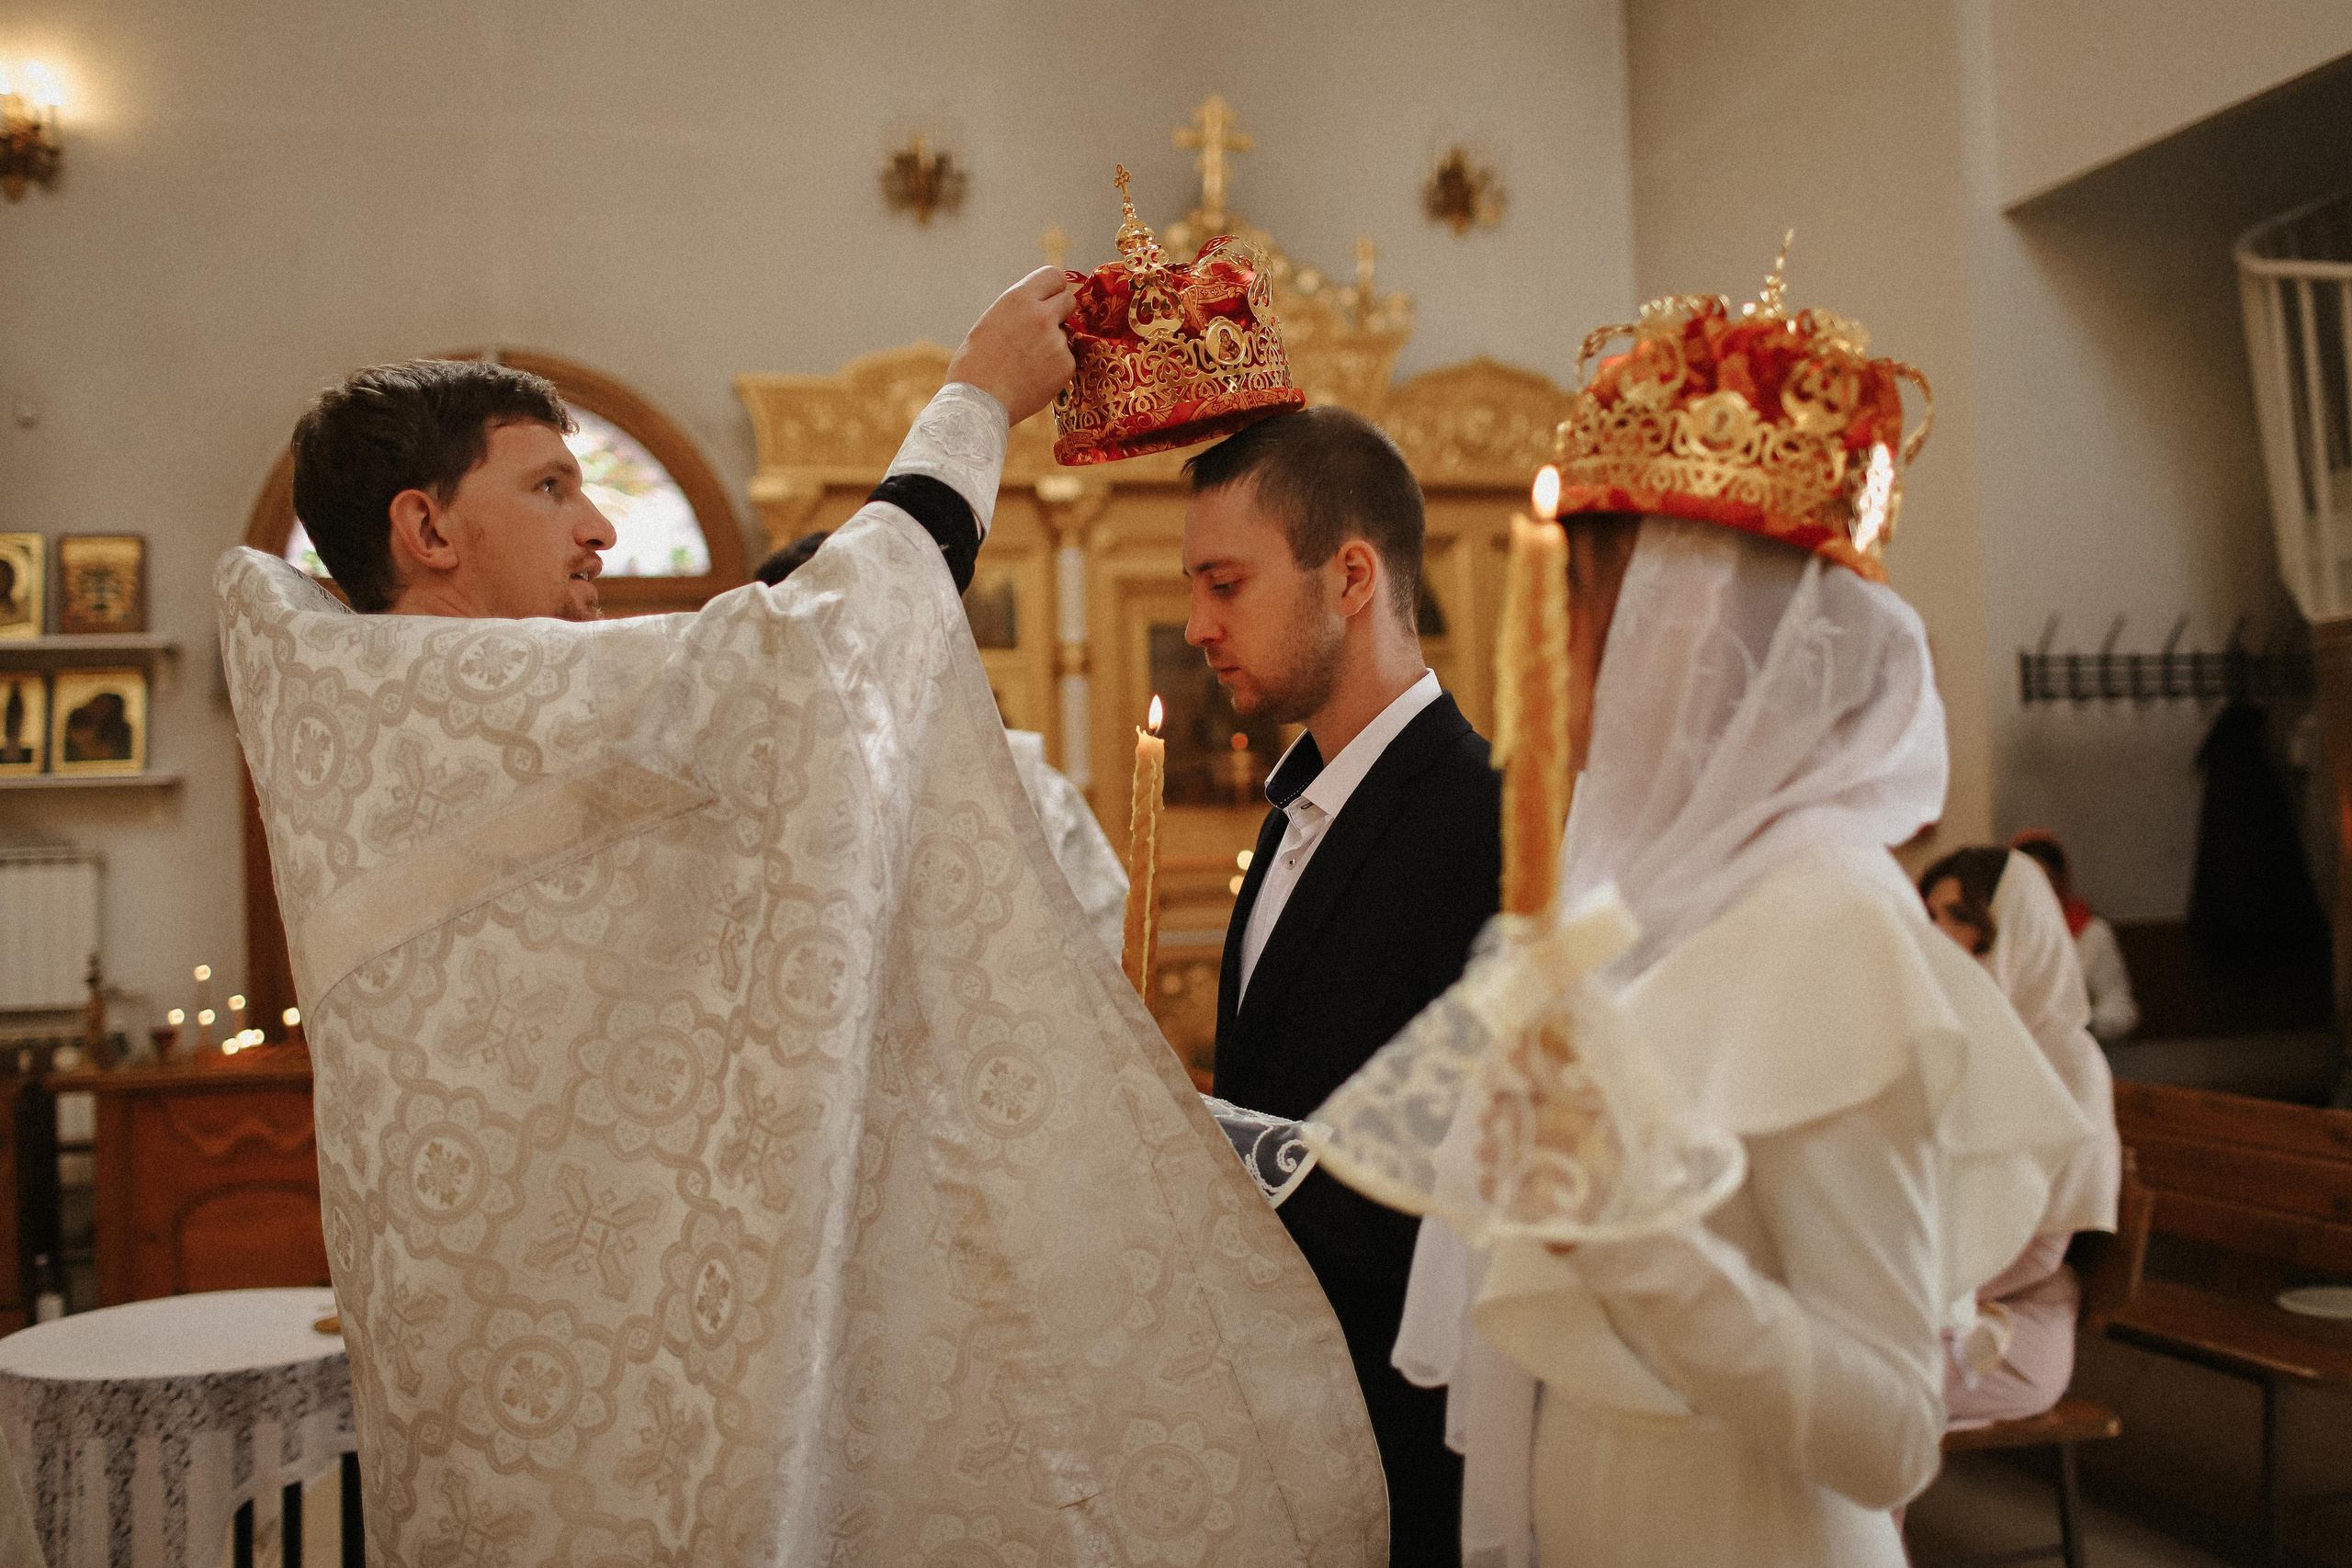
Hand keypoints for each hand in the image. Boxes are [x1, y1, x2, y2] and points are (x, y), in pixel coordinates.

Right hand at [947, 267, 1077, 424]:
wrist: (978, 402)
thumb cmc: (976, 363)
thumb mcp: (992, 321)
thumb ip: (1020, 309)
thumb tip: (1042, 303)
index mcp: (1019, 298)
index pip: (1055, 275)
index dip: (1053, 288)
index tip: (1050, 298)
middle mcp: (1042, 315)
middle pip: (1069, 300)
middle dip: (1060, 312)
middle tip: (1043, 330)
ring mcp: (1057, 341)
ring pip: (1066, 333)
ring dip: (1055, 343)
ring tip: (1027, 362)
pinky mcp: (1066, 366)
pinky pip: (1067, 359)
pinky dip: (1055, 367)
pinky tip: (1033, 377)